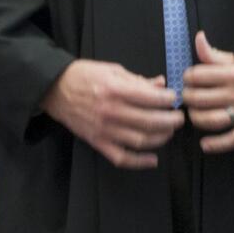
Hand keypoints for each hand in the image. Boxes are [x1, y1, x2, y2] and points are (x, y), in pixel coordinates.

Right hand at [42, 58, 183, 168]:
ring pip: (141, 141)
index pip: (151, 98)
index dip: (168, 100)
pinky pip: (122, 158)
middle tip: (179, 118)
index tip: (174, 99)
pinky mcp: (98, 142)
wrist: (54, 89)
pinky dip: (140, 162)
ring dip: (161, 138)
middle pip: (150, 122)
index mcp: (115, 90)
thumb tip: (160, 85)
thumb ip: (137, 79)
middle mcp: (111, 111)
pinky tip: (153, 159)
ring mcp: (105, 130)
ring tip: (168, 132)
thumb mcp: (111, 70)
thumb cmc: (84, 75)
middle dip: (171, 121)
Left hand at [182, 31, 233, 153]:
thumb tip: (198, 37)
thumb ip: (213, 53)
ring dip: (196, 118)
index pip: (198, 76)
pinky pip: (233, 140)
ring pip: (212, 120)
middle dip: (188, 97)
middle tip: (187, 96)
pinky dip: (217, 144)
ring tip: (193, 114)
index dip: (188, 77)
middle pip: (200, 99)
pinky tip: (204, 144)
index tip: (188, 79)